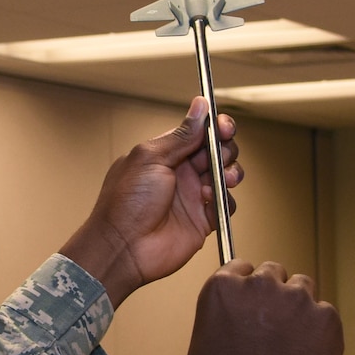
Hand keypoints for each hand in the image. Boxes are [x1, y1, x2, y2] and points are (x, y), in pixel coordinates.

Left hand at [60, 99, 242, 307]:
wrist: (124, 247)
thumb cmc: (126, 202)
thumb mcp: (151, 157)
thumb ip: (181, 135)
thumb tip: (199, 106)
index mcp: (167, 154)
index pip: (199, 133)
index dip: (216, 128)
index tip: (224, 127)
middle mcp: (182, 173)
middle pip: (218, 152)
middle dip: (226, 149)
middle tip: (221, 154)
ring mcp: (194, 196)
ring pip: (226, 176)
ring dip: (230, 172)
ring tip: (223, 177)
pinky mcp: (203, 220)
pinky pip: (226, 205)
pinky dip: (224, 200)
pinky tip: (208, 199)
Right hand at [176, 261, 342, 354]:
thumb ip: (205, 338)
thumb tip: (214, 339)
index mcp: (222, 291)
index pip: (237, 268)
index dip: (243, 287)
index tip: (248, 303)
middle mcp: (260, 287)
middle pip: (272, 273)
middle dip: (272, 294)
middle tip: (271, 325)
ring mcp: (297, 301)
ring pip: (302, 288)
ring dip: (297, 308)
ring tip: (292, 342)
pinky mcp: (327, 320)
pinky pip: (324, 314)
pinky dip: (319, 331)